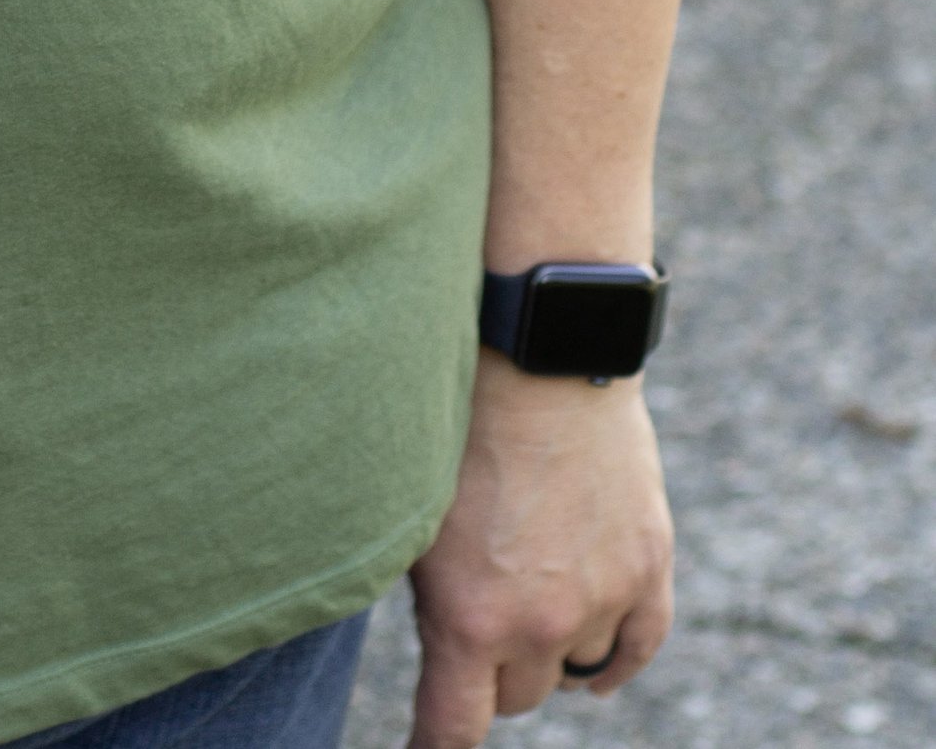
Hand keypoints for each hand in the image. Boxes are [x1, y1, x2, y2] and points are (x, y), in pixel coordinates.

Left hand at [404, 355, 672, 743]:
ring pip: (571, 672)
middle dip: (491, 675)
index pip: (453, 730)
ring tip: (526, 615)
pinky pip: (637, 648)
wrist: (538, 353)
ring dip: (547, 654)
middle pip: (515, 698)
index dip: (432, 747)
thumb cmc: (454, 421)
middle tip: (475, 633)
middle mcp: (541, 625)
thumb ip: (429, 595)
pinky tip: (594, 667)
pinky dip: (616, 662)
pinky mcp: (648, 565)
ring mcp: (603, 598)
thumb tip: (432, 647)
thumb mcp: (414, 516)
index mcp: (470, 619)